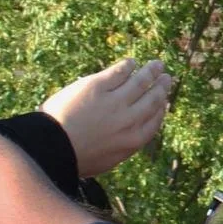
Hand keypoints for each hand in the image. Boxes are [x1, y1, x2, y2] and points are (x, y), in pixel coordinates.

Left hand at [41, 59, 172, 176]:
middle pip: (151, 100)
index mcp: (133, 141)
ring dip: (150, 72)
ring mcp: (114, 101)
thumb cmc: (78, 158)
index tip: (164, 101)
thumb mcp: (108, 160)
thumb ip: (122, 147)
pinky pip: (119, 72)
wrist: (55, 147)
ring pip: (139, 82)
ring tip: (157, 64)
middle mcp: (129, 120)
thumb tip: (130, 138)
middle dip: (161, 87)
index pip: (154, 121)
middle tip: (166, 77)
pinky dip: (128, 66)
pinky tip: (131, 63)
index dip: (161, 109)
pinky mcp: (98, 86)